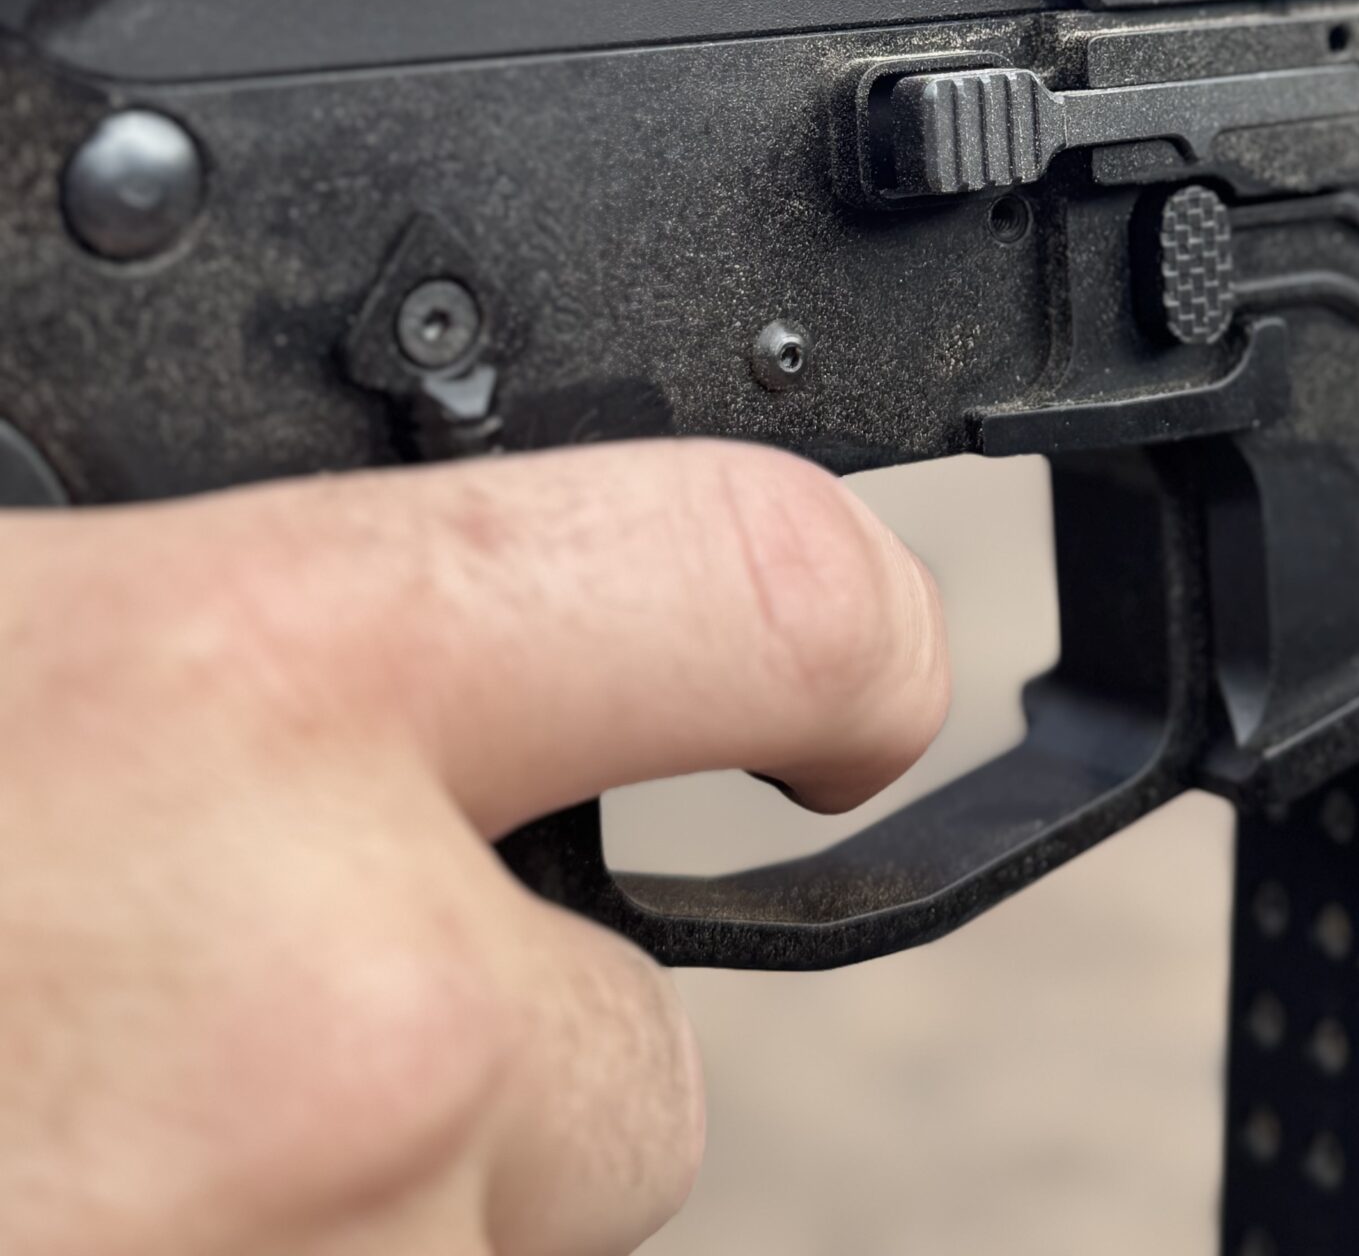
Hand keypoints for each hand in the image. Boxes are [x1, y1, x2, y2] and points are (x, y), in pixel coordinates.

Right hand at [0, 441, 947, 1255]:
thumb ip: (247, 593)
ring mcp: (321, 1255)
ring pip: (490, 1239)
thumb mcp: (23, 616)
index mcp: (273, 673)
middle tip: (251, 983)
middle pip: (637, 1049)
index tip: (855, 692)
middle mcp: (350, 1004)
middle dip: (506, 1031)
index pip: (764, 589)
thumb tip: (405, 593)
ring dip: (358, 1201)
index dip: (856, 641)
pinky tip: (95, 1198)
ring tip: (107, 1110)